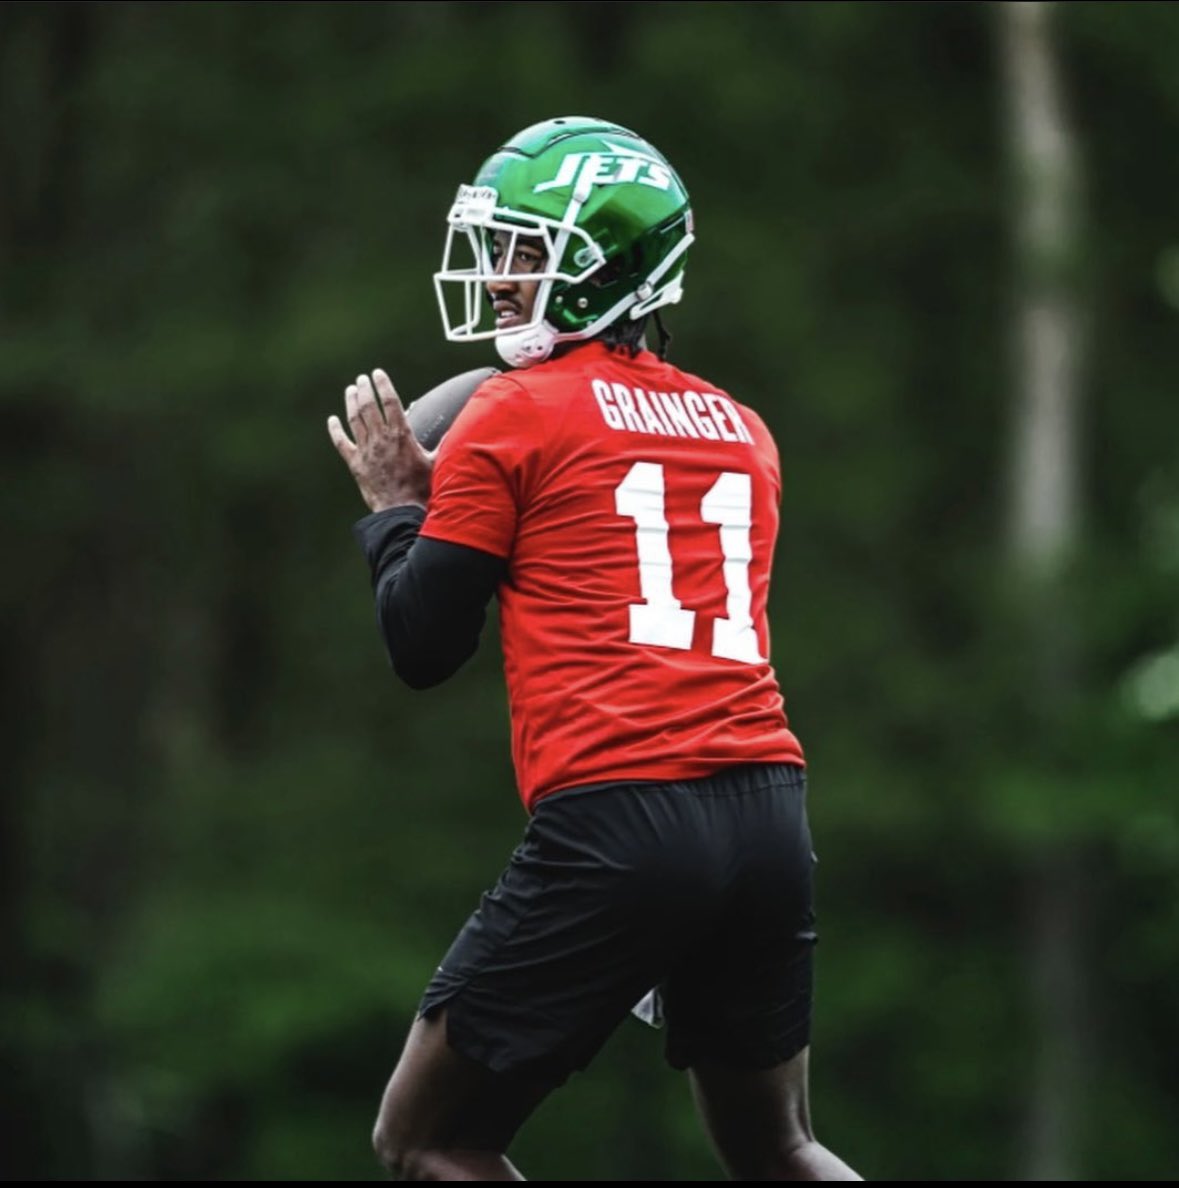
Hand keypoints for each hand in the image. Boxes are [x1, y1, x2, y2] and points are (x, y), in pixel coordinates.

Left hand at [327, 369, 434, 512]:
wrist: (401, 510)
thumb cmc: (421, 488)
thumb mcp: (436, 462)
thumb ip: (443, 443)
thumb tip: (459, 430)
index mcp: (401, 434)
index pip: (389, 401)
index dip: (383, 384)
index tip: (378, 373)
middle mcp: (381, 438)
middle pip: (369, 405)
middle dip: (364, 389)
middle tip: (362, 379)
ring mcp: (366, 450)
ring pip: (355, 419)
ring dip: (351, 402)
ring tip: (351, 389)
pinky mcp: (355, 464)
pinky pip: (341, 443)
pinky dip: (336, 430)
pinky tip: (332, 420)